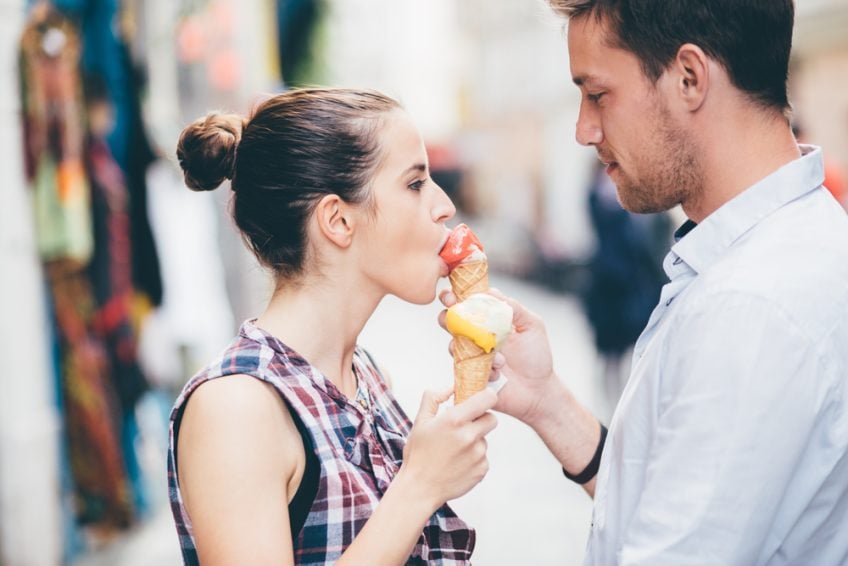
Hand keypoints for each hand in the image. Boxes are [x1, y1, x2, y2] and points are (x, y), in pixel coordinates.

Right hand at [399, 388, 497, 510]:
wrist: (419, 488)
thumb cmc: (418, 454)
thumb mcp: (420, 421)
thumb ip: (434, 398)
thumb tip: (450, 387)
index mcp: (454, 420)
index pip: (488, 399)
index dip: (486, 397)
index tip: (480, 401)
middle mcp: (469, 436)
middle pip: (491, 419)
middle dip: (481, 420)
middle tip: (464, 427)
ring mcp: (478, 454)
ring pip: (485, 439)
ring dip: (474, 441)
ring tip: (454, 450)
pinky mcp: (481, 470)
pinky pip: (483, 457)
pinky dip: (474, 458)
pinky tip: (457, 463)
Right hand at [439, 288, 558, 426]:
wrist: (538, 391)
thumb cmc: (536, 357)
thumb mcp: (532, 326)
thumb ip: (515, 308)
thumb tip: (492, 292)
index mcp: (489, 321)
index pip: (467, 304)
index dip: (456, 297)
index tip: (453, 294)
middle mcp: (475, 337)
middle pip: (450, 322)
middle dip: (447, 316)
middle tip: (453, 314)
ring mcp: (470, 357)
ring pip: (454, 346)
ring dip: (474, 349)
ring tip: (501, 360)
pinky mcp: (469, 376)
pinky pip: (464, 369)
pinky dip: (484, 370)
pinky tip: (500, 375)